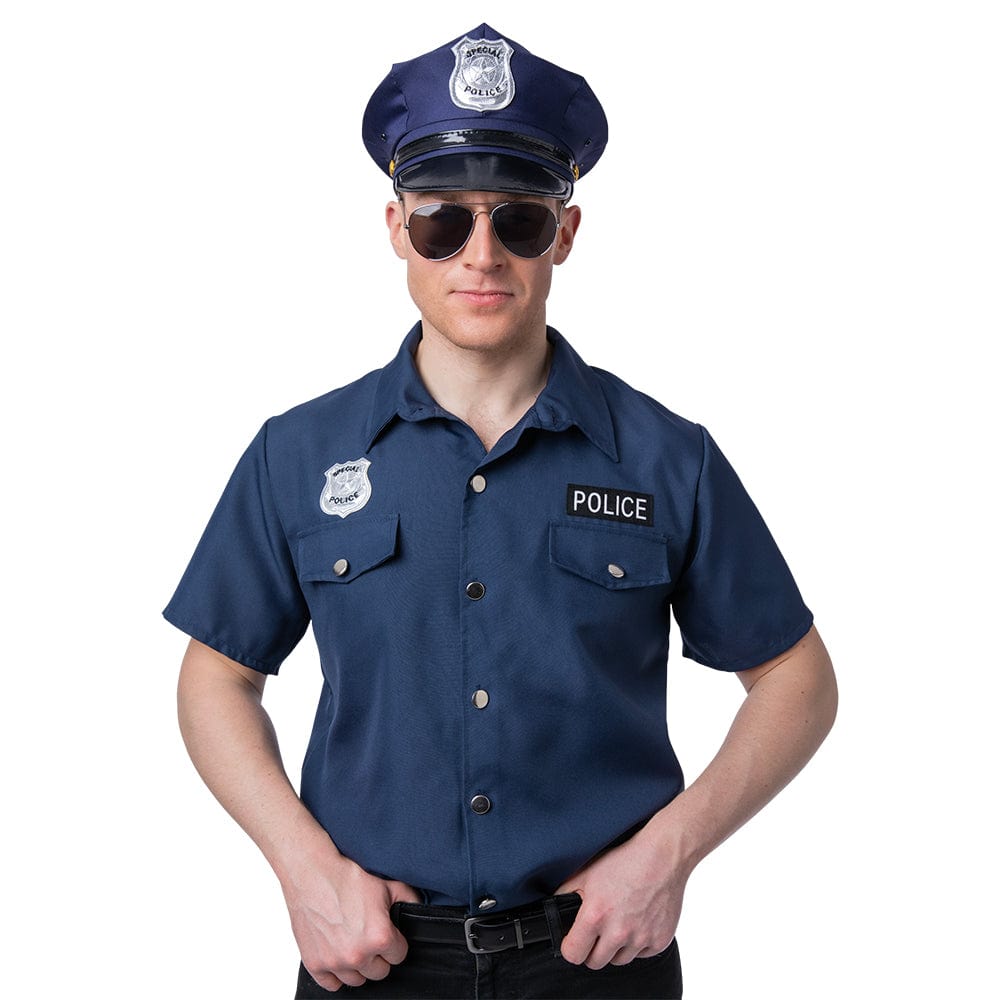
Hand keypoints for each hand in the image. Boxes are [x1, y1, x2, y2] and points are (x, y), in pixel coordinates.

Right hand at [282, 850, 420, 991]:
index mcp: (380, 937)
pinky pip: (332, 985)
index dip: (395, 942)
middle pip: (380, 972)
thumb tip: (420, 909)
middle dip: (378, 955)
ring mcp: (335, 962)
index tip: (387, 933)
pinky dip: (336, 974)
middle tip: (369, 937)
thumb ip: (409, 899)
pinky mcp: (315, 964)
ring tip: (354, 943)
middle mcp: (358, 955)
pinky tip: (338, 955)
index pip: (399, 956)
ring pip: (357, 980)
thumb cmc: (347, 877)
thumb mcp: (387, 884)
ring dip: (359, 966)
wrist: (312, 873)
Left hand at [555, 824, 687, 969]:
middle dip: (592, 949)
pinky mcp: (660, 940)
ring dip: (616, 948)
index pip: (573, 955)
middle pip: (596, 962)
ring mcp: (641, 938)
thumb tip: (554, 906)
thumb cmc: (626, 860)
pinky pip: (642, 954)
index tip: (574, 941)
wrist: (662, 856)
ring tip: (619, 922)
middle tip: (597, 931)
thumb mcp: (587, 872)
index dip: (571, 948)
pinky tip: (638, 921)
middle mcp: (618, 932)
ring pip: (619, 960)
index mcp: (595, 916)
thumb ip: (566, 893)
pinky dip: (638, 943)